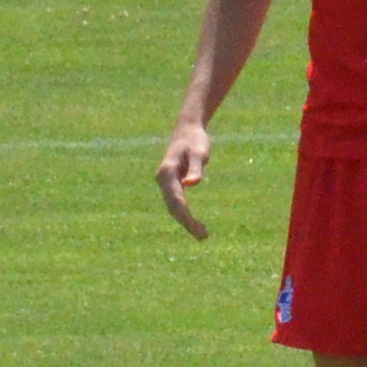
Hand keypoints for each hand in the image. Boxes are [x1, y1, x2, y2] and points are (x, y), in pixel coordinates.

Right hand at [155, 121, 214, 239]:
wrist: (187, 129)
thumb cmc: (195, 140)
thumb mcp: (200, 151)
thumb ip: (197, 167)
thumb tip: (192, 184)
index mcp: (167, 172)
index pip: (176, 200)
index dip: (187, 217)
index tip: (199, 229)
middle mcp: (162, 179)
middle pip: (173, 207)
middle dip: (187, 223)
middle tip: (204, 237)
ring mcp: (164, 182)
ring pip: (173, 207)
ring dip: (185, 221)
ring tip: (202, 235)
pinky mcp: (170, 184)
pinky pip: (175, 203)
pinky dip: (184, 214)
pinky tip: (194, 223)